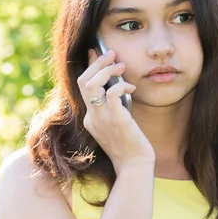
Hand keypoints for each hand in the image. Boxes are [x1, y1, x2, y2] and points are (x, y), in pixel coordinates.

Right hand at [77, 49, 155, 173]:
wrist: (134, 166)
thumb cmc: (130, 144)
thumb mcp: (118, 121)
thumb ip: (114, 104)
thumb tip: (116, 83)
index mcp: (90, 117)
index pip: (83, 85)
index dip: (90, 66)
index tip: (97, 52)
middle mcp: (92, 116)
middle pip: (83, 81)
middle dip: (97, 63)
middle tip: (112, 53)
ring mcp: (102, 119)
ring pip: (92, 84)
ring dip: (107, 70)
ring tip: (121, 66)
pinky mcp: (116, 120)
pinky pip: (112, 94)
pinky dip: (121, 85)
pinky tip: (131, 88)